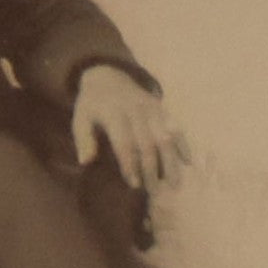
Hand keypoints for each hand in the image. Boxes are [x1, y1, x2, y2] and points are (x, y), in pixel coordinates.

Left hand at [72, 65, 190, 192]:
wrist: (107, 75)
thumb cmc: (93, 104)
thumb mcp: (80, 116)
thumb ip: (83, 138)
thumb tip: (86, 161)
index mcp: (113, 112)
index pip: (124, 141)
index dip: (129, 163)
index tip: (134, 184)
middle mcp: (134, 109)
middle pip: (147, 142)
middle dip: (152, 169)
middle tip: (154, 192)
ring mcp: (150, 107)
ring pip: (165, 135)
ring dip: (170, 160)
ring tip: (174, 184)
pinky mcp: (160, 106)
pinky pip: (175, 124)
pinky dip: (183, 142)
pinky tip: (187, 161)